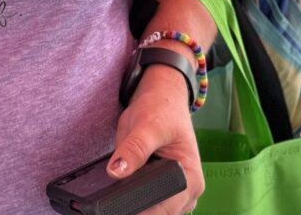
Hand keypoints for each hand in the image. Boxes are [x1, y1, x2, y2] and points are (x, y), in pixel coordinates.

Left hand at [107, 65, 204, 213]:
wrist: (161, 97)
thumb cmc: (162, 108)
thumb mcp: (147, 124)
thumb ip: (134, 148)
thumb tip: (116, 172)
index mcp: (191, 179)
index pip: (164, 209)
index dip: (141, 210)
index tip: (117, 208)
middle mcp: (187, 192)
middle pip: (158, 214)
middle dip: (134, 207)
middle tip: (110, 202)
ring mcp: (174, 194)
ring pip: (151, 211)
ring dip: (132, 204)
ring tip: (113, 195)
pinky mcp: (160, 189)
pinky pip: (146, 201)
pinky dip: (132, 198)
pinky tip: (118, 191)